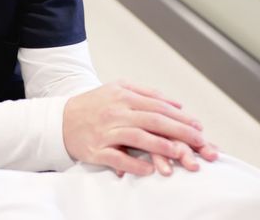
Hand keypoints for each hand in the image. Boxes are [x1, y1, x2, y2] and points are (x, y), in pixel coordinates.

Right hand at [62, 81, 217, 175]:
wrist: (60, 120)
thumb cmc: (93, 106)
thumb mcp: (118, 90)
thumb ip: (147, 94)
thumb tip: (176, 103)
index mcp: (124, 96)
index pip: (158, 106)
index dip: (180, 117)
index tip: (198, 126)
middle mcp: (116, 112)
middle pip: (153, 120)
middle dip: (179, 130)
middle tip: (199, 140)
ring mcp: (106, 131)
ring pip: (138, 138)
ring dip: (161, 146)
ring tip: (180, 154)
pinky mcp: (96, 149)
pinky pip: (117, 158)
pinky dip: (134, 164)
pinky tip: (149, 169)